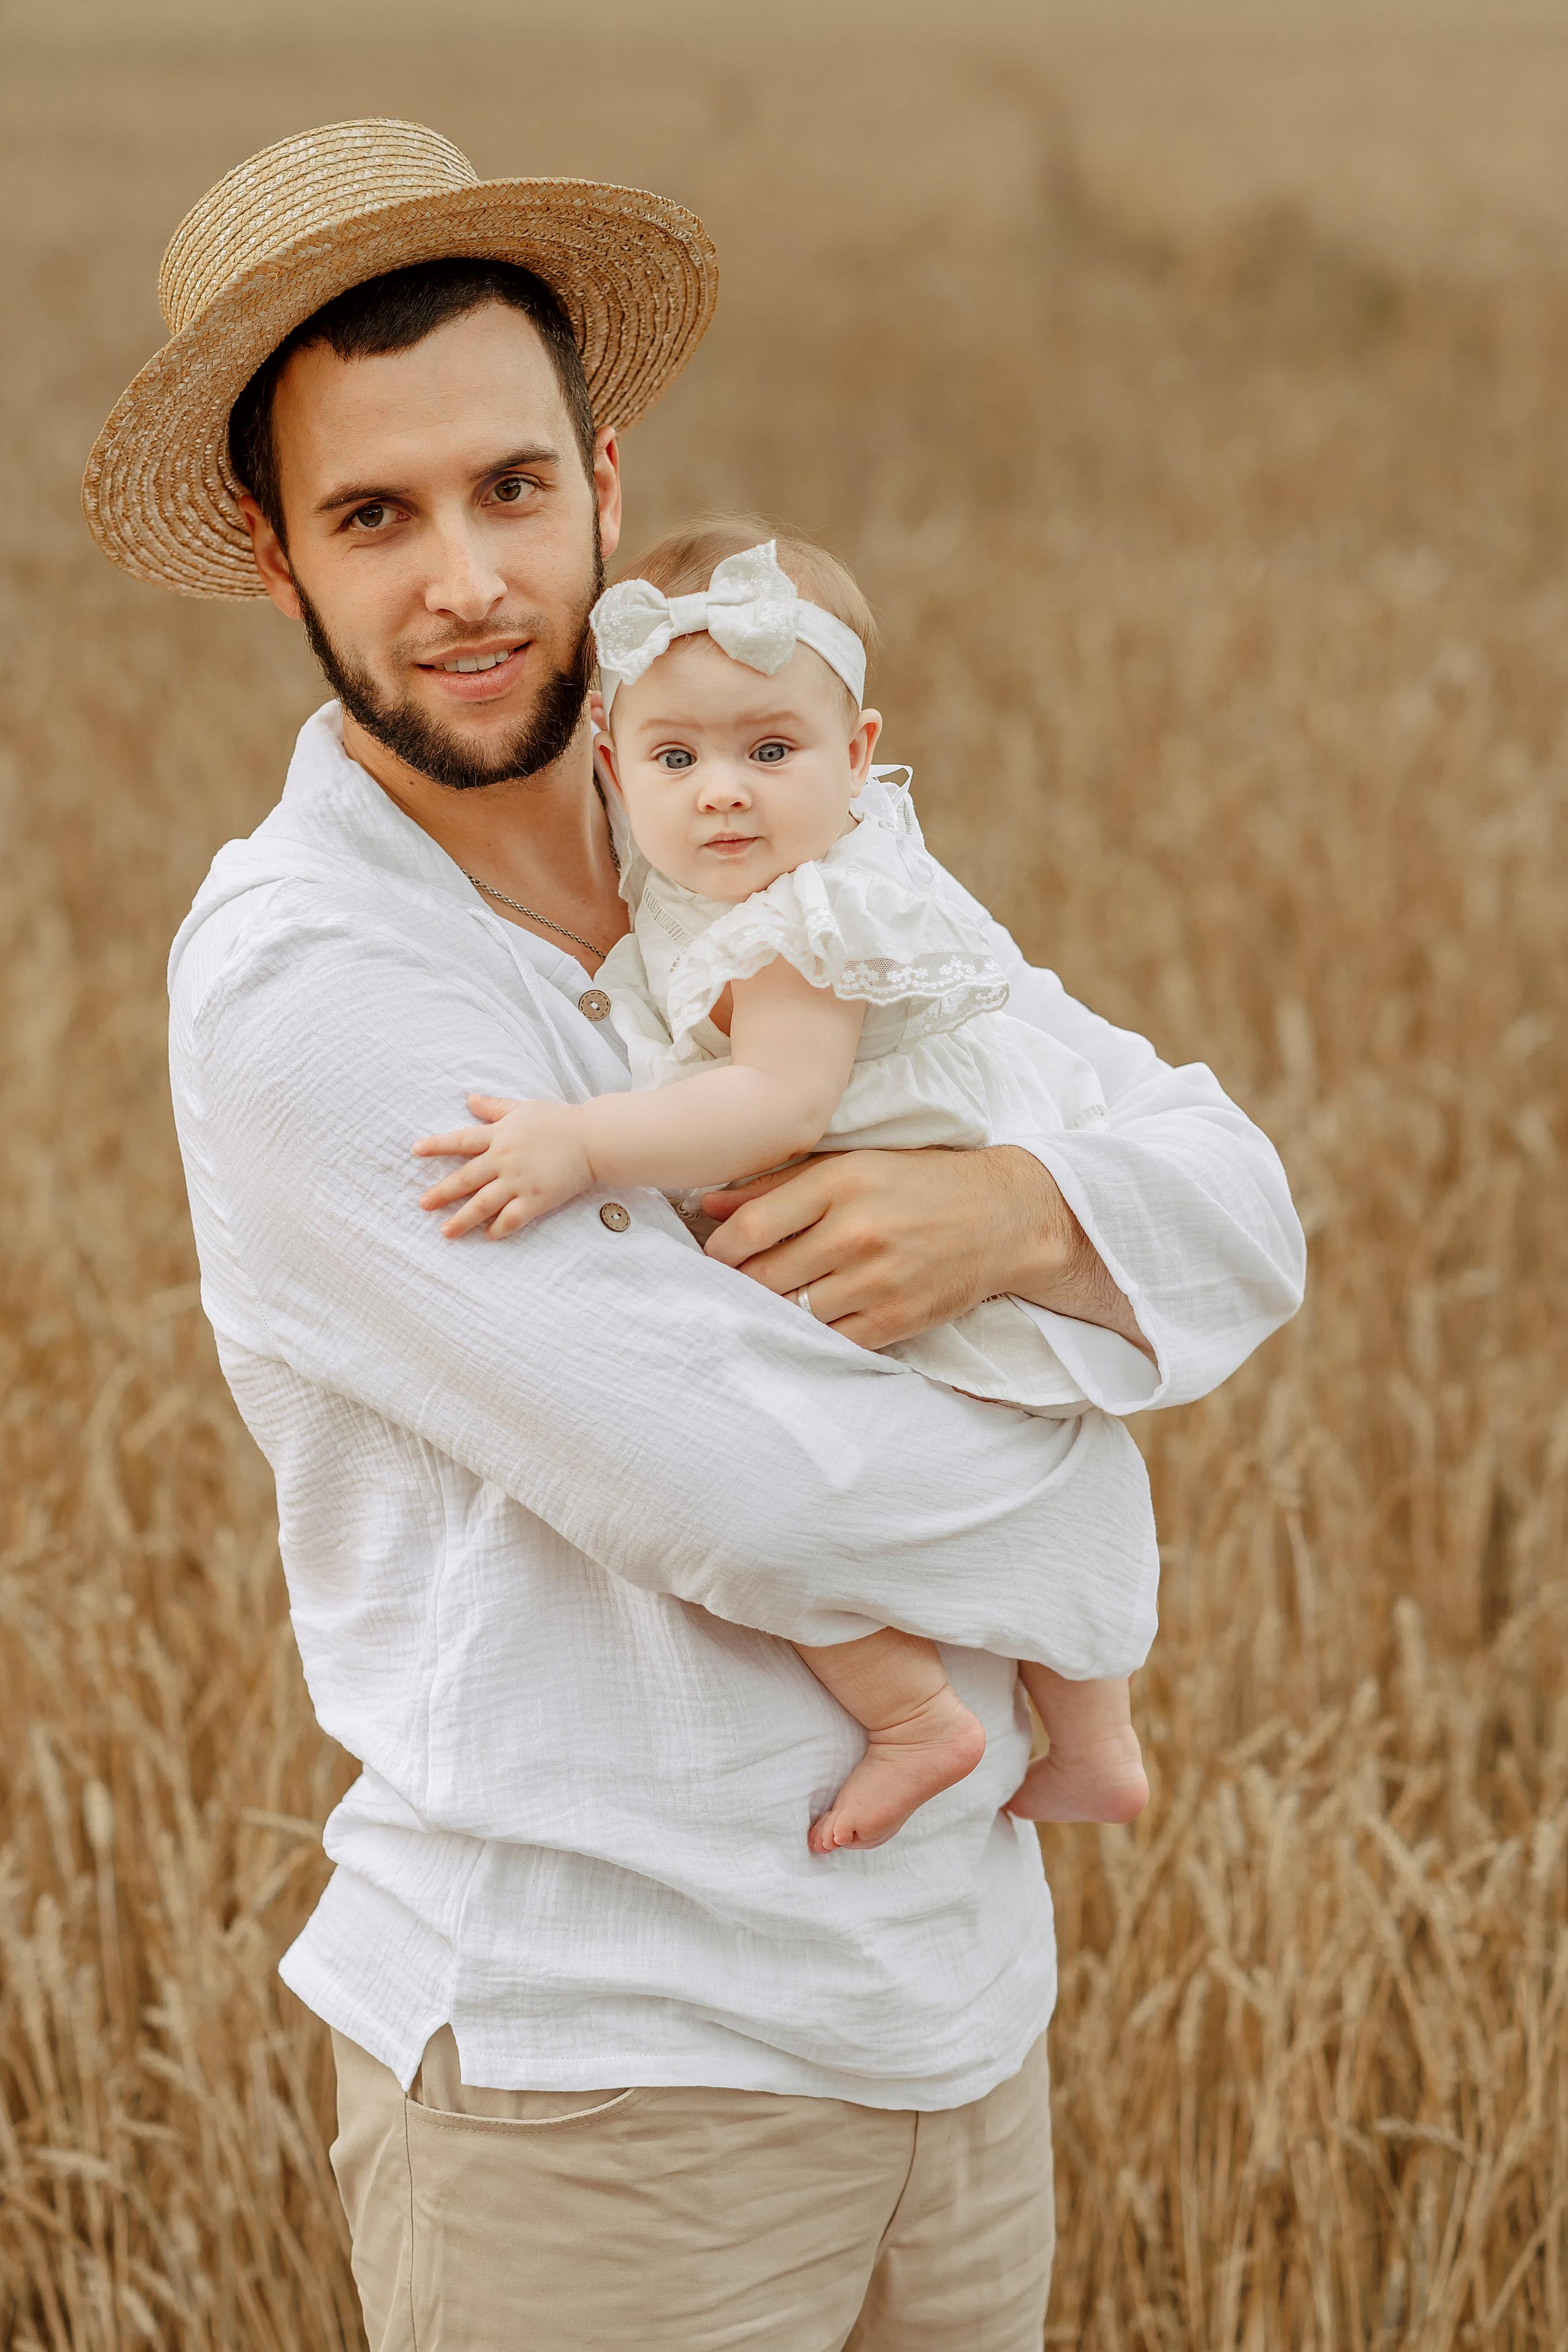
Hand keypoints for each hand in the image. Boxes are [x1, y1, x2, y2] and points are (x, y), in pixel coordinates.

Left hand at [413, 1093, 593, 1237]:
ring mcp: (520, 1181)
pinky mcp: (537, 1199)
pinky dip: (498, 1228)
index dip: (437, 1145)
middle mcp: (504, 1159)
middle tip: (422, 1205)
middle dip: (441, 1193)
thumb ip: (494, 1107)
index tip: (415, 1151)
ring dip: (462, 1219)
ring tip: (445, 1232)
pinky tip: (487, 1236)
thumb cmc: (559, 1121)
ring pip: (483, 1203)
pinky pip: (512, 1218)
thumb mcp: (523, 1108)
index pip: (461, 1141)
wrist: (593, 1139)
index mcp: (499, 1135)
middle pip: (465, 1178)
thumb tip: (469, 1099)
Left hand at [701, 1145, 1149, 1353]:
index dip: (720, 1250)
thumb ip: (777, 1183)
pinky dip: (812, 1336)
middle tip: (729, 1287)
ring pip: (794, 1312)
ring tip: (765, 1304)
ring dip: (772, 1313)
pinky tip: (808, 1322)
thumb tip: (709, 1205)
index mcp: (840, 1183)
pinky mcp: (898, 1317)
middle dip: (739, 1285)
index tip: (714, 1256)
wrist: (1003, 1216)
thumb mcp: (850, 1165)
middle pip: (765, 1276)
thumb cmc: (917, 1183)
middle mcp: (857, 1231)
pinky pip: (832, 1340)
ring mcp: (879, 1279)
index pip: (752, 1228)